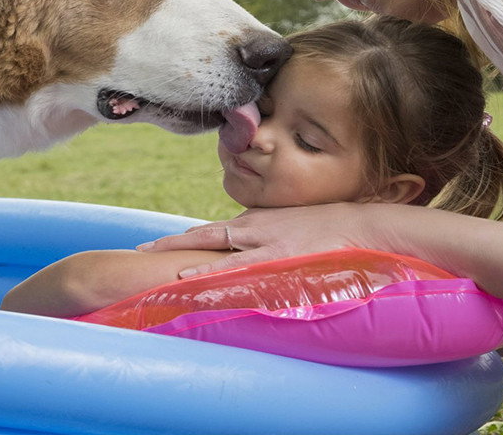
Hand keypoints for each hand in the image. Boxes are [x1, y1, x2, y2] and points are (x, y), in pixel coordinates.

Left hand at [138, 203, 373, 277]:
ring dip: (181, 256)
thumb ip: (274, 243)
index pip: (214, 231)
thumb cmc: (333, 231)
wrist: (362, 224)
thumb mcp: (296, 232)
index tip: (160, 246)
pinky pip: (236, 268)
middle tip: (140, 250)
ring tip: (151, 261)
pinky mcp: (277, 256)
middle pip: (203, 234)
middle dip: (171, 242)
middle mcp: (254, 227)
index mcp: (258, 223)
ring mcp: (264, 241)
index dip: (187, 238)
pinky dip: (210, 273)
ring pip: (212, 247)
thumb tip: (262, 258)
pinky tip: (188, 280)